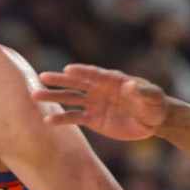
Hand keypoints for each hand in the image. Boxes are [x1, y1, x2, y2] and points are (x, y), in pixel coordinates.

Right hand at [34, 63, 168, 140]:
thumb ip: (143, 92)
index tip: (68, 69)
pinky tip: (47, 121)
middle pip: (76, 83)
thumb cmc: (154, 104)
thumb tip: (130, 85)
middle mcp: (99, 89)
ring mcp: (94, 104)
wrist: (153, 121)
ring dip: (54, 97)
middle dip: (60, 80)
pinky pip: (74, 118)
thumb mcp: (153, 98)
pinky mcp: (93, 119)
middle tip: (42, 77)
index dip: (82, 71)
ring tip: (35, 96)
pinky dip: (61, 119)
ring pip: (70, 99)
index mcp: (112, 80)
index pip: (94, 74)